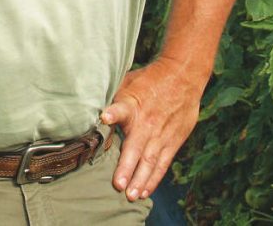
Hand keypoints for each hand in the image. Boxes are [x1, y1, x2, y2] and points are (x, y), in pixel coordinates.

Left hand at [100, 57, 202, 201]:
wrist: (182, 76)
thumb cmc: (149, 80)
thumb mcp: (128, 81)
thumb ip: (113, 98)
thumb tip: (90, 103)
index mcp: (132, 104)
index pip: (121, 108)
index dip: (113, 113)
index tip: (105, 117)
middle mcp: (146, 122)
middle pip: (136, 146)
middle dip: (127, 166)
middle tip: (118, 184)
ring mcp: (160, 134)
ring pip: (150, 161)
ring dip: (140, 179)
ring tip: (131, 195)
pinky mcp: (172, 142)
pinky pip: (162, 164)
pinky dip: (154, 179)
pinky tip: (145, 191)